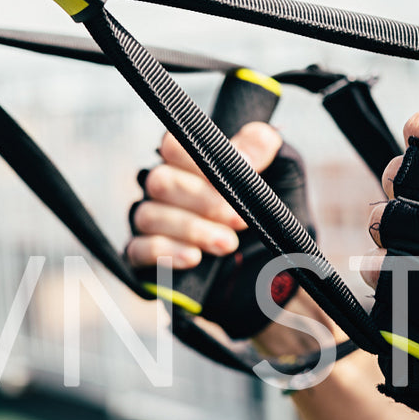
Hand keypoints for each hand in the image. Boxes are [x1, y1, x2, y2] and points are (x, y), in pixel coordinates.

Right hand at [127, 123, 314, 339]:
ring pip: (149, 215)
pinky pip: (138, 249)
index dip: (200, 161)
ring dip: (191, 229)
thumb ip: (262, 148)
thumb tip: (248, 146)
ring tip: (227, 245)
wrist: (275, 273)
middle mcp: (165, 190)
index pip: (173, 146)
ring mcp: (153, 224)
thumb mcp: (280, 175)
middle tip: (239, 220)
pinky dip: (166, 252)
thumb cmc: (271, 215)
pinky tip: (194, 258)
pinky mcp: (146, 259)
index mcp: (189, 163)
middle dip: (203, 201)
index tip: (238, 177)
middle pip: (160, 182)